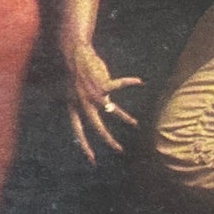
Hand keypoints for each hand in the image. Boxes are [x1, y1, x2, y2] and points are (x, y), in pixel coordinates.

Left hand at [64, 40, 141, 161]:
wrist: (74, 54)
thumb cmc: (76, 74)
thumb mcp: (75, 92)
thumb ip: (87, 104)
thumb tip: (106, 109)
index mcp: (74, 107)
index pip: (78, 131)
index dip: (84, 145)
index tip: (92, 159)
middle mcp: (83, 103)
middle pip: (96, 126)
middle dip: (108, 139)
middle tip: (119, 149)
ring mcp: (93, 93)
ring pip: (111, 110)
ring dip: (124, 118)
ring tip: (135, 124)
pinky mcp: (102, 82)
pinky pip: (119, 84)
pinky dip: (129, 82)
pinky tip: (139, 82)